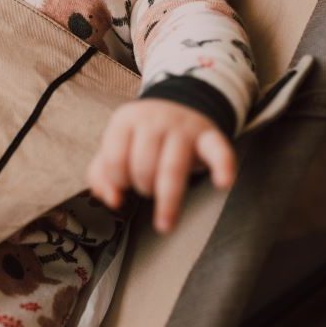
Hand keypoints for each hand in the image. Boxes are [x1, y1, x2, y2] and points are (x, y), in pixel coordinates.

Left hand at [86, 98, 236, 234]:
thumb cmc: (144, 137)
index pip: (115, 159)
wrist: (181, 107)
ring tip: (166, 219)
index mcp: (127, 119)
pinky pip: (218, 152)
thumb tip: (112, 199)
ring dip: (167, 199)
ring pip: (172, 168)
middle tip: (147, 188)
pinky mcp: (210, 136)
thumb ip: (102, 174)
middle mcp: (156, 119)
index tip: (124, 184)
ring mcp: (185, 127)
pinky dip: (223, 167)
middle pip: (143, 165)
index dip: (118, 180)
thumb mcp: (116, 146)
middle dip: (143, 186)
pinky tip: (223, 182)